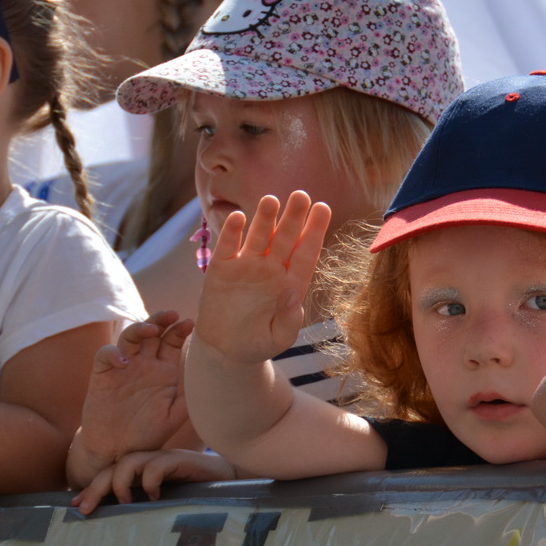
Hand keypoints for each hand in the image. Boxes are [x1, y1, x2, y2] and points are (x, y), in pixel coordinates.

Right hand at [70, 312, 193, 486]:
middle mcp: (144, 364)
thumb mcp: (173, 417)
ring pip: (130, 337)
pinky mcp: (102, 375)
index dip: (180, 330)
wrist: (118, 452)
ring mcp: (123, 367)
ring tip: (151, 330)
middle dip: (162, 319)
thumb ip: (189, 398)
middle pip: (153, 332)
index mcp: (164, 370)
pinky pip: (104, 355)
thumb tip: (210, 381)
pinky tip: (123, 361)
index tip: (190, 324)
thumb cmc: (148, 434)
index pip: (173, 342)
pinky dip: (112, 353)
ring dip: (139, 329)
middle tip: (172, 314)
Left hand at [71, 449, 234, 514]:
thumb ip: (144, 509)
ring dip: (120, 483)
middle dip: (96, 488)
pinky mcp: (180, 460)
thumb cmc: (196, 498)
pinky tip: (155, 496)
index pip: (109, 476)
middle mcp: (149, 463)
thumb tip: (118, 528)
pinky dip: (151, 481)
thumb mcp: (164, 505)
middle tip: (84, 508)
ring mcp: (163, 460)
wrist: (230, 483)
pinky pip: (157, 466)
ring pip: (129, 463)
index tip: (75, 506)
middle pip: (113, 468)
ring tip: (123, 502)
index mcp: (142, 473)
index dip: (91, 489)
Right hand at [193, 191, 331, 363]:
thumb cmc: (258, 344)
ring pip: (258, 236)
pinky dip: (232, 232)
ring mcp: (246, 266)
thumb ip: (289, 319)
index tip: (323, 208)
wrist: (225, 351)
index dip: (314, 231)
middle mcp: (271, 269)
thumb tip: (292, 294)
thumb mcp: (278, 338)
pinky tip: (238, 217)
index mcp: (291, 283)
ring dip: (264, 218)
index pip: (306, 253)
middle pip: (285, 238)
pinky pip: (228, 246)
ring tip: (271, 200)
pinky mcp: (221, 269)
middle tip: (301, 195)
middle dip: (293, 217)